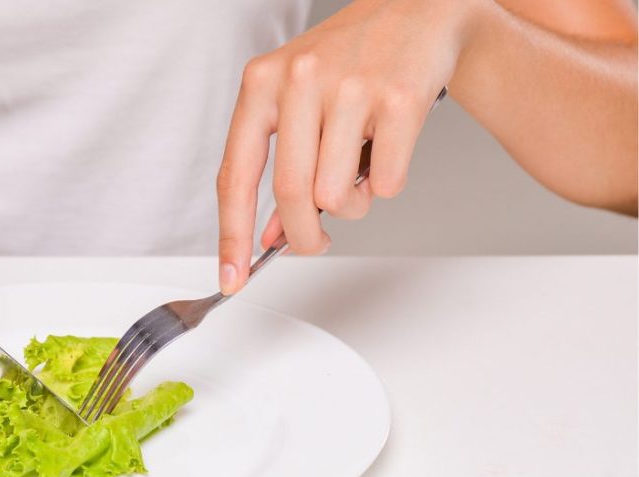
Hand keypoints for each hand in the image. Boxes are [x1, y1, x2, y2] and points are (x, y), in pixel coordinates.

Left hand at [216, 0, 478, 293]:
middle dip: (303, 236)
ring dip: (350, 206)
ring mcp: (350, 88)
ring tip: (358, 173)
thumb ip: (278, 164)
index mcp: (262, 82)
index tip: (232, 276)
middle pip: (289, 195)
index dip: (231, 235)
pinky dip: (386, 185)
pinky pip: (386, 184)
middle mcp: (300, 80)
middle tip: (314, 241)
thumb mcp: (296, 101)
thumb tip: (268, 234)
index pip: (234, 175)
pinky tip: (388, 151)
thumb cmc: (349, 59)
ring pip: (336, 196)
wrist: (418, 10)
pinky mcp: (399, 100)